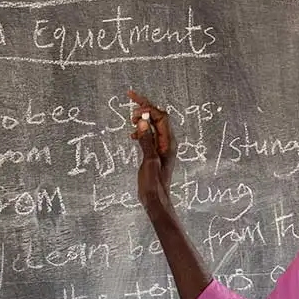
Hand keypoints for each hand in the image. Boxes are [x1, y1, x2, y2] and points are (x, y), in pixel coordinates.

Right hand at [127, 90, 175, 212]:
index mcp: (169, 142)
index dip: (148, 107)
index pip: (161, 116)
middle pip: (158, 116)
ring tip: (131, 120)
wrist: (155, 199)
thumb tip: (143, 121)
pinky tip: (133, 134)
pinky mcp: (155, 151)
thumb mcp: (149, 160)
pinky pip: (149, 134)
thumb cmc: (154, 183)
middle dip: (145, 107)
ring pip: (153, 124)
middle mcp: (167, 142)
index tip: (133, 106)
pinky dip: (141, 130)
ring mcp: (161, 146)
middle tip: (130, 100)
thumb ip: (147, 140)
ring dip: (142, 118)